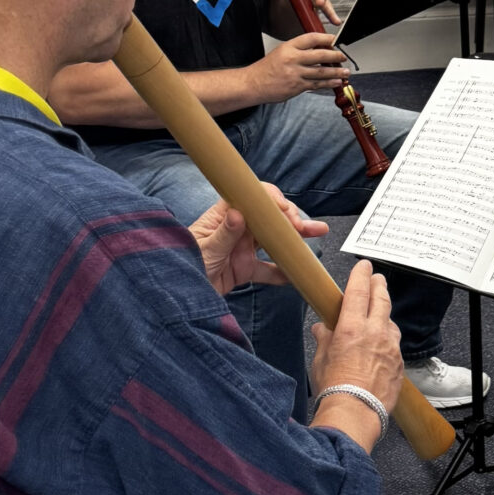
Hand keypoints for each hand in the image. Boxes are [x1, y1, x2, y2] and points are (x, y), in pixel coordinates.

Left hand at [189, 184, 327, 291]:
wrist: (175, 295)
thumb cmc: (182, 264)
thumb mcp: (203, 249)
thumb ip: (223, 233)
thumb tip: (237, 213)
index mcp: (224, 217)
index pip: (252, 199)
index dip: (271, 201)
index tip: (285, 211)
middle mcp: (236, 229)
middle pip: (268, 217)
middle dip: (291, 217)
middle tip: (305, 227)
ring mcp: (242, 249)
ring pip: (273, 239)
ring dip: (295, 238)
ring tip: (318, 232)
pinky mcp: (244, 269)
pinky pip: (268, 269)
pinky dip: (283, 271)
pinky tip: (297, 274)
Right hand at [251, 33, 350, 101]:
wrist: (253, 84)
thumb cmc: (267, 68)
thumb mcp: (281, 51)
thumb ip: (299, 50)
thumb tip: (320, 49)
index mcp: (288, 47)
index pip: (311, 38)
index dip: (326, 38)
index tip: (335, 40)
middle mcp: (293, 59)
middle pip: (320, 55)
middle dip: (336, 56)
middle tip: (343, 57)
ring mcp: (295, 74)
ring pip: (322, 72)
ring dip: (337, 72)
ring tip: (346, 72)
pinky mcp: (297, 87)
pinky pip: (317, 84)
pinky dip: (329, 83)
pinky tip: (337, 82)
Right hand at [310, 261, 402, 413]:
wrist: (355, 412)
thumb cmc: (334, 388)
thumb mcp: (321, 360)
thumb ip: (325, 340)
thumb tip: (321, 329)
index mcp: (352, 328)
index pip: (358, 290)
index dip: (361, 274)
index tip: (364, 266)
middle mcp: (375, 333)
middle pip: (381, 299)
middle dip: (379, 286)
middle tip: (378, 279)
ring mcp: (390, 347)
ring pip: (391, 322)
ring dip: (385, 315)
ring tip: (377, 316)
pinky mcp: (399, 363)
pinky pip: (394, 345)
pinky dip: (387, 341)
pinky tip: (381, 347)